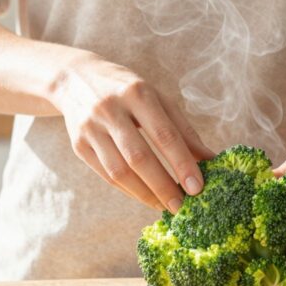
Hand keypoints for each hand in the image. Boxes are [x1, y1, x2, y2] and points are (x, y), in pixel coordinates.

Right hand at [55, 52, 214, 210]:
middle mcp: (111, 109)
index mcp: (137, 93)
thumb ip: (183, 130)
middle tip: (181, 206)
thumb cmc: (127, 90)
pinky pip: (105, 175)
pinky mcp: (78, 145)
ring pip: (119, 171)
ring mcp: (90, 128)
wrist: (74, 78)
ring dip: (145, 194)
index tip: (197, 188)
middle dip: (163, 186)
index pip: (164, 134)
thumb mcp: (157, 99)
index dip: (182, 163)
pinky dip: (128, 190)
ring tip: (164, 205)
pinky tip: (144, 197)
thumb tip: (210, 159)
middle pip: (139, 157)